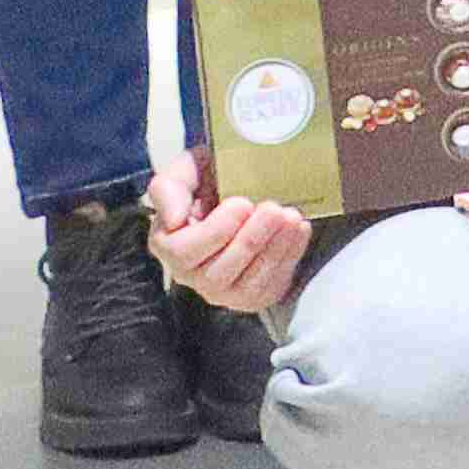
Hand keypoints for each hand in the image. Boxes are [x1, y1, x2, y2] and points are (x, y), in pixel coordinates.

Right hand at [144, 148, 306, 320]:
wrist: (240, 189)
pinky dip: (290, 256)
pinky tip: (299, 230)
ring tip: (291, 218)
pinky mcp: (254, 295)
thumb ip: (168, 190)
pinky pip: (272, 284)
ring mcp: (224, 290)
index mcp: (168, 246)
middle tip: (273, 209)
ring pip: (249, 282)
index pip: (184, 252)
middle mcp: (192, 275)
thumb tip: (174, 218)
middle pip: (219, 271)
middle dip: (251, 239)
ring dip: (275, 249)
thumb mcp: (183, 173)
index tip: (242, 203)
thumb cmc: (207, 182)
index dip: (215, 231)